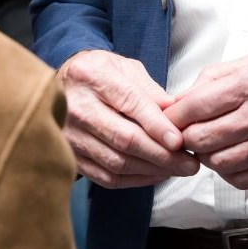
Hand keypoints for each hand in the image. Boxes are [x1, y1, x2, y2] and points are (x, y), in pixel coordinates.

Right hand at [57, 50, 199, 188]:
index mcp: (92, 76)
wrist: (58, 87)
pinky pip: (106, 177)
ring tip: (177, 169)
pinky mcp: (71, 157)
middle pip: (124, 138)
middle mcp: (77, 107)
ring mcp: (70, 136)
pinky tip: (154, 174)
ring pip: (117, 162)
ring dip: (152, 170)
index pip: (129, 103)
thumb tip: (176, 114)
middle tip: (189, 163)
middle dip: (162, 155)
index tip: (179, 141)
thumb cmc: (98, 75)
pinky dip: (134, 180)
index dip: (156, 125)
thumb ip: (150, 91)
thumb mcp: (124, 68)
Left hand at [162, 49, 247, 190]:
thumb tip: (180, 100)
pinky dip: (229, 172)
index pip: (193, 108)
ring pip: (218, 163)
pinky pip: (242, 180)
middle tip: (187, 133)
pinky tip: (232, 158)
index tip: (169, 119)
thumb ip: (213, 79)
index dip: (173, 117)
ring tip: (211, 144)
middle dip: (186, 138)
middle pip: (200, 139)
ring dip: (207, 156)